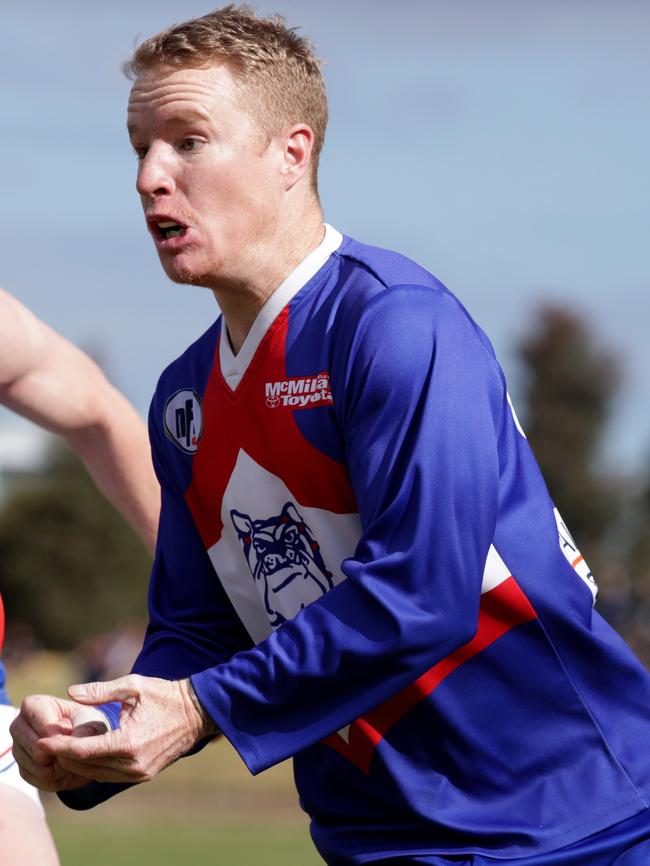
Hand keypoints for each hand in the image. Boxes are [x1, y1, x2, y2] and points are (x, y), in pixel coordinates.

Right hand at [10, 695, 108, 791]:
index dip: (63, 737)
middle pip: (38, 751)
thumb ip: (82, 729)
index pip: (45, 729)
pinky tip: (64, 767)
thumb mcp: (91, 722)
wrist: (85, 745)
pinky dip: (57, 778)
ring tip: (71, 756)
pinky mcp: (21, 768)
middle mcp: (18, 725)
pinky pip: (39, 781)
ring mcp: (17, 748)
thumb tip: (70, 740)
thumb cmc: (88, 726)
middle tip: (74, 748)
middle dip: (61, 754)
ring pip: (40, 768)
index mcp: (33, 705)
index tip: (73, 734)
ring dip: (61, 768)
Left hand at [37, 674, 214, 785]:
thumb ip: (101, 690)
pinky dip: (94, 767)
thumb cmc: (165, 695)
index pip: (83, 750)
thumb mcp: (133, 686)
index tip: (42, 739)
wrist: (198, 713)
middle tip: (46, 743)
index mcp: (128, 742)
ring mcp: (139, 772)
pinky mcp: (143, 774)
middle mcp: (132, 764)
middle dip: (64, 755)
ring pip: (96, 774)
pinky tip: (84, 755)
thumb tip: (72, 693)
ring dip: (77, 763)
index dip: (60, 745)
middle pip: (86, 766)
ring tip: (60, 749)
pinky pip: (110, 775)